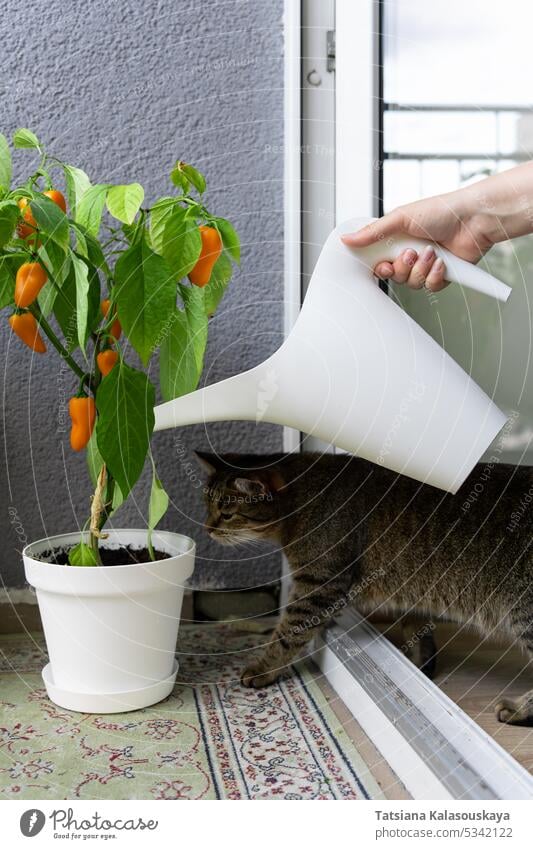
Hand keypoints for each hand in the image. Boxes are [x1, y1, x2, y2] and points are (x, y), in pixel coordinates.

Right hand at [341, 192, 495, 291]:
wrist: (473, 219)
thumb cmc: (440, 211)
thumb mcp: (400, 218)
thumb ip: (372, 232)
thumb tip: (346, 239)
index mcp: (398, 240)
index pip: (379, 262)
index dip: (379, 268)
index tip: (382, 265)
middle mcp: (411, 253)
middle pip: (394, 276)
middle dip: (402, 267)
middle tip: (411, 253)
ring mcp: (426, 265)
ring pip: (412, 284)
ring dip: (421, 269)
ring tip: (432, 252)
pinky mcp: (442, 276)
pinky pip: (430, 287)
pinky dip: (435, 275)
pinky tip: (442, 261)